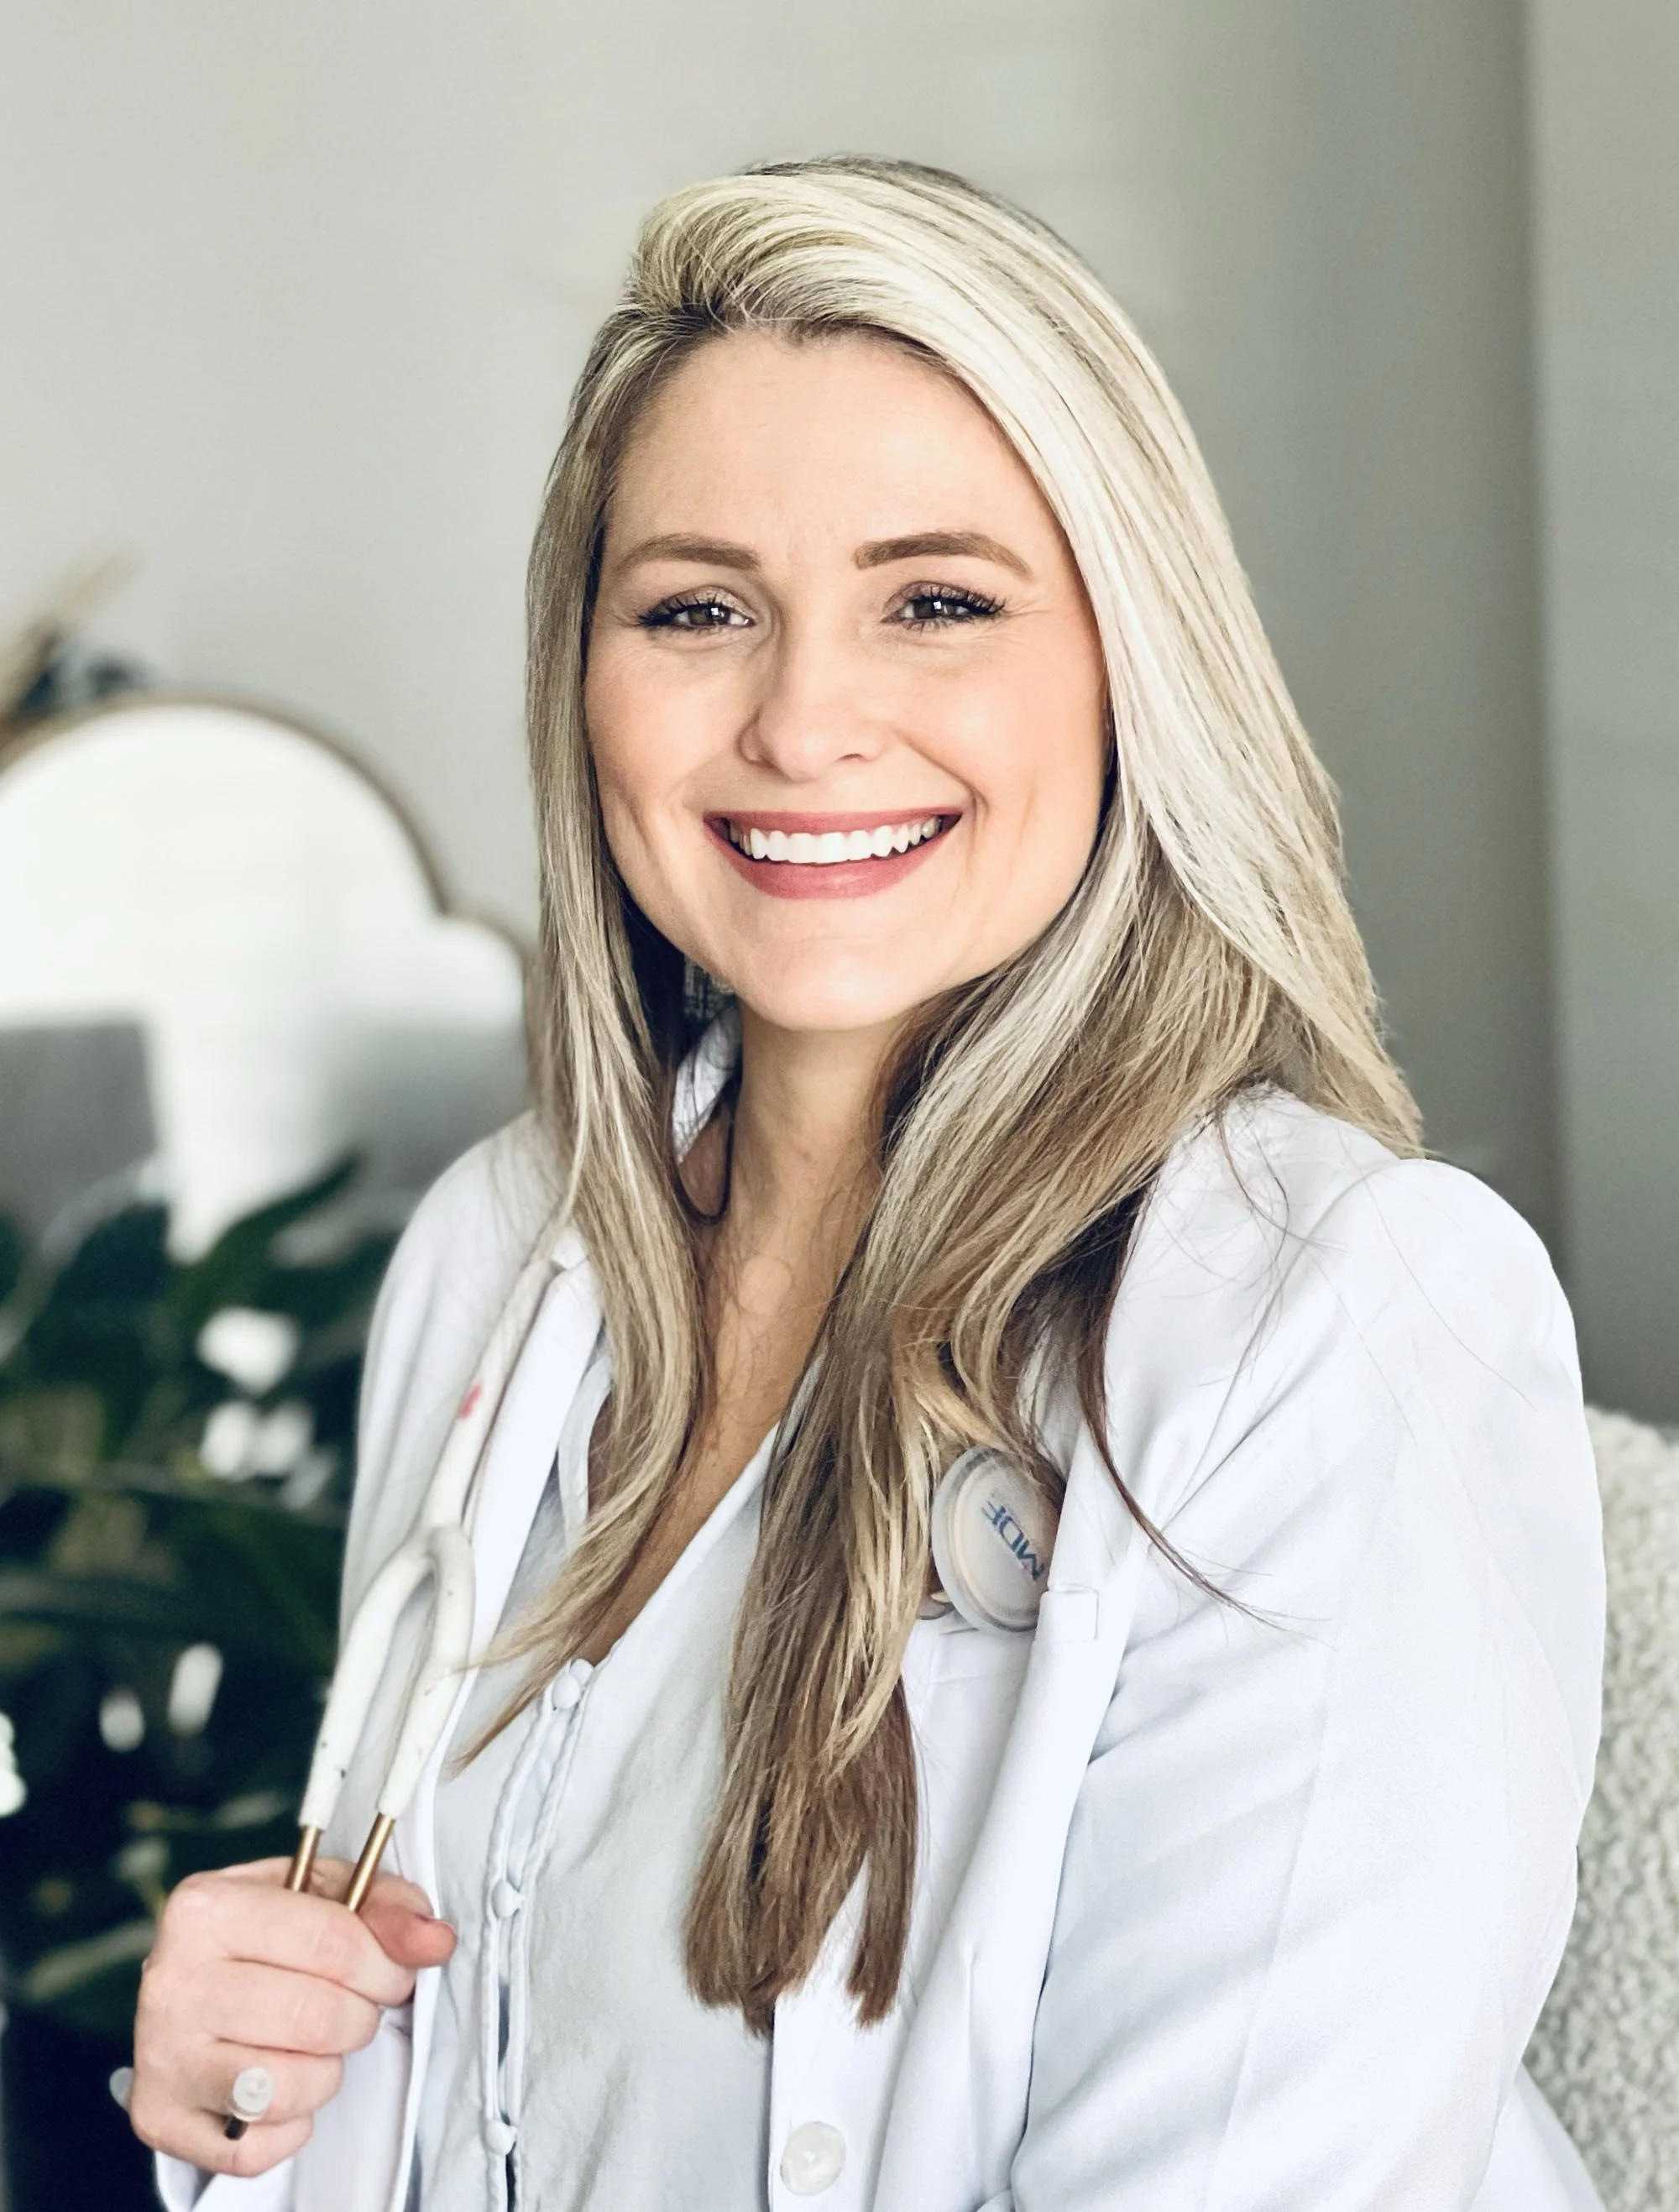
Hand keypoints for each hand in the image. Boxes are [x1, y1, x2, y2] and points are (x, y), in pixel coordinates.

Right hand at [130, 1855, 456, 2178]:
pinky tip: (282, 2085)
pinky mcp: (159, 2121)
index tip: (394, 1973)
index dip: (385, 1965)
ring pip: (286, 2088)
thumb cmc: (264, 1938)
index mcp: (207, 1909)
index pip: (331, 1942)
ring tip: (315, 2047)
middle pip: (315, 2018)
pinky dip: (289, 2128)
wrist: (187, 1988)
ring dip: (326, 2073)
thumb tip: (435, 1941)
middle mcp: (171, 1982)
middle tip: (355, 2010)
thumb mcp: (321, 1897)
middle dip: (359, 2020)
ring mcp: (160, 2057)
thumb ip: (386, 1909)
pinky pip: (253, 2151)